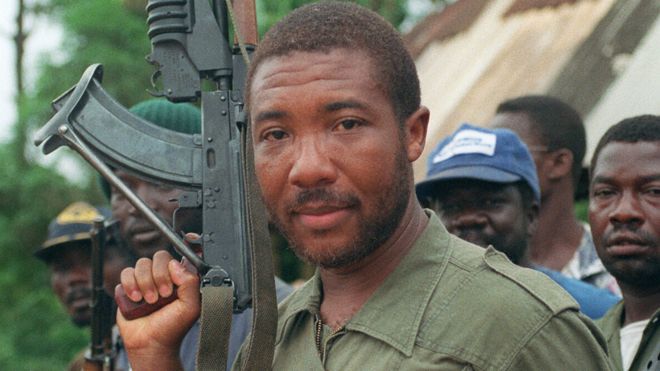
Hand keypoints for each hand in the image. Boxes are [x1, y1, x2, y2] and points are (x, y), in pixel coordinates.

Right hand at [116, 250, 199, 369]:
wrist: (151, 344)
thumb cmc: (172, 327)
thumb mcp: (190, 306)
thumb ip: (190, 282)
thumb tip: (176, 264)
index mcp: (180, 278)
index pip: (178, 257)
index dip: (174, 265)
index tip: (173, 282)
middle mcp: (163, 275)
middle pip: (159, 257)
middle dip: (159, 277)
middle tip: (161, 296)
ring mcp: (146, 279)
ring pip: (142, 263)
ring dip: (145, 283)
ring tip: (149, 301)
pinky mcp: (129, 286)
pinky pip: (126, 272)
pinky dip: (130, 284)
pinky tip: (135, 299)